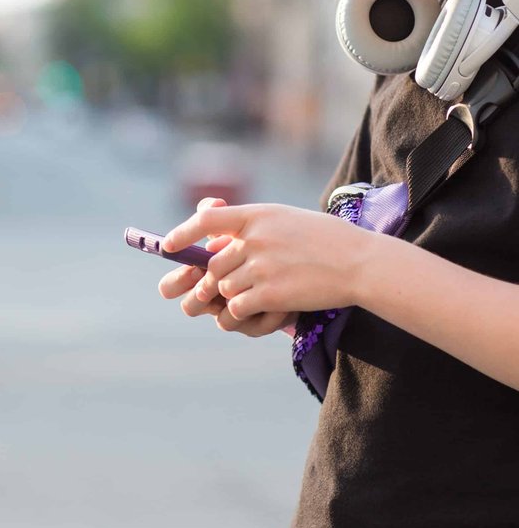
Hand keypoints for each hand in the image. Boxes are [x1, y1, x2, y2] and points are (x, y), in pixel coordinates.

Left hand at [162, 202, 367, 319]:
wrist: (357, 261)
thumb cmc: (325, 239)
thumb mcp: (286, 219)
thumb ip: (254, 227)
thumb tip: (219, 242)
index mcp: (257, 214)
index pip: (207, 218)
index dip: (184, 233)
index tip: (169, 246)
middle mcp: (255, 238)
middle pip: (214, 263)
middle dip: (213, 279)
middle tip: (218, 288)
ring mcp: (261, 266)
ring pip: (223, 288)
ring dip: (228, 297)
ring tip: (242, 299)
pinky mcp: (270, 293)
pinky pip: (236, 307)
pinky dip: (239, 313)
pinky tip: (253, 310)